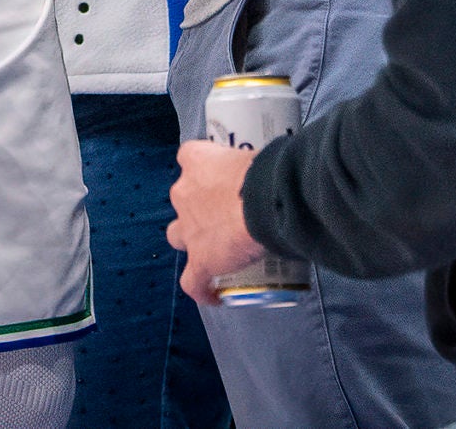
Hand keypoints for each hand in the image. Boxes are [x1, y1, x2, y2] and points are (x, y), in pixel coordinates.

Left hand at [167, 140, 262, 304]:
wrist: (266, 199)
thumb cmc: (267, 172)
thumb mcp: (255, 159)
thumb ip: (252, 167)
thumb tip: (275, 175)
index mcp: (196, 160)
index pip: (190, 157)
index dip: (205, 170)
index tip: (223, 179)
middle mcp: (184, 192)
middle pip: (184, 200)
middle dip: (199, 208)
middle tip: (228, 216)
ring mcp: (188, 228)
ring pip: (179, 237)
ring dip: (194, 241)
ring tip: (217, 250)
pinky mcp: (200, 260)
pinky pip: (192, 281)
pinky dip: (201, 289)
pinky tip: (214, 296)